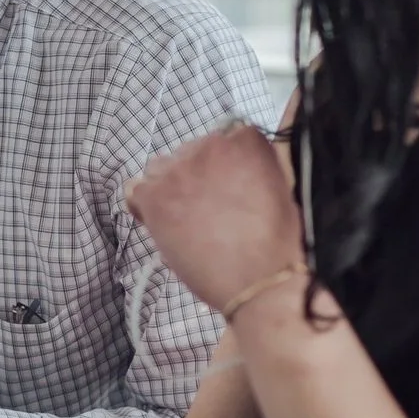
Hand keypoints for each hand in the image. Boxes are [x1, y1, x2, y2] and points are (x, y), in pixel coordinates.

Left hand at [125, 122, 304, 313]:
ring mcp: (179, 168)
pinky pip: (135, 190)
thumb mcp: (283, 185)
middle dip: (197, 178)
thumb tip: (247, 160)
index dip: (224, 167)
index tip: (231, 189)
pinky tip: (162, 224)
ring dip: (171, 189)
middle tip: (210, 212)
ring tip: (187, 221)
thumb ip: (259, 163)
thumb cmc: (279, 243)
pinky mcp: (154, 195)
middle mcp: (210, 143)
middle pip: (191, 153)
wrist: (262, 279)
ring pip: (162, 168)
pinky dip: (144, 205)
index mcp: (245, 139)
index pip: (224, 137)